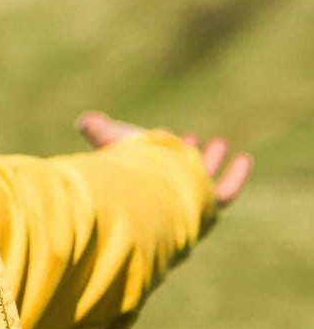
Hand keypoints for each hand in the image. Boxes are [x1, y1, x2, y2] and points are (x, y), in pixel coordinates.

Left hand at [75, 110, 251, 207]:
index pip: (149, 169)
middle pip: (175, 177)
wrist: (143, 192)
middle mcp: (160, 197)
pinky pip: (225, 194)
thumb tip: (84, 121)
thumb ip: (98, 129)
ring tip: (220, 143)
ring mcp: (184, 203)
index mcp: (137, 183)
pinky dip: (236, 177)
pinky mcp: (206, 206)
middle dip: (183, 156)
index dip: (158, 151)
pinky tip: (244, 159)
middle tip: (191, 139)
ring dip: (210, 163)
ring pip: (202, 184)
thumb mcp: (110, 140)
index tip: (167, 132)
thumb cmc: (123, 167)